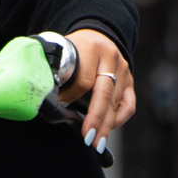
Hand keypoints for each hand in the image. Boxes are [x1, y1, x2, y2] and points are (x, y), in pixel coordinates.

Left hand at [58, 29, 134, 148]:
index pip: (83, 79)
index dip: (71, 96)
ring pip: (116, 103)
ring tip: (96, 142)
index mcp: (91, 48)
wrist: (96, 35)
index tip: (60, 108)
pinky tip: (107, 130)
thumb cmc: (74, 49)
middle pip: (104, 93)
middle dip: (95, 118)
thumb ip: (56, 71)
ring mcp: (124, 70)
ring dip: (106, 125)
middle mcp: (111, 58)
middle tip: (87, 138)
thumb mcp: (62, 52)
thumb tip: (47, 98)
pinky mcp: (130, 81)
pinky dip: (118, 120)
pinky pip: (128, 105)